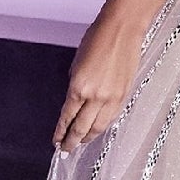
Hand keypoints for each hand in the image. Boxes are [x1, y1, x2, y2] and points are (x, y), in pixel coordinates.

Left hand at [53, 6, 143, 153]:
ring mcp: (111, 98)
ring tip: (80, 143)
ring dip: (87, 137)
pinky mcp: (123, 96)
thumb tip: (74, 102)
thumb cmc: (97, 39)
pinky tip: (96, 129)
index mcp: (79, 87)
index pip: (67, 117)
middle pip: (81, 128)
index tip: (56, 141)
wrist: (122, 29)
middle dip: (71, 141)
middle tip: (65, 149)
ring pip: (97, 127)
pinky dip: (101, 126)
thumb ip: (75, 86)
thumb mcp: (76, 63)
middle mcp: (95, 96)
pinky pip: (110, 118)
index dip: (60, 132)